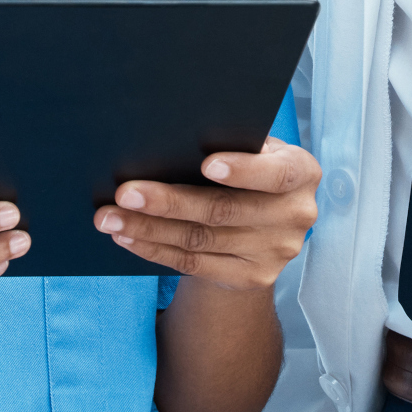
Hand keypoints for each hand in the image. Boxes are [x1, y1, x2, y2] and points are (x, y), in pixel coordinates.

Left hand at [97, 137, 319, 290]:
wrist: (265, 228)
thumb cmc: (251, 171)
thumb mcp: (258, 152)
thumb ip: (235, 143)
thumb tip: (173, 133)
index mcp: (302, 173)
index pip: (276, 174)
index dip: (243, 170)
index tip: (205, 163)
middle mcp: (295, 215)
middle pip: (224, 210)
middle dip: (169, 201)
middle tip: (125, 193)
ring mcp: (275, 253)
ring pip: (201, 240)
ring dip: (149, 229)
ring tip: (110, 217)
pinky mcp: (251, 278)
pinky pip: (194, 264)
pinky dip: (155, 249)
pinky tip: (127, 237)